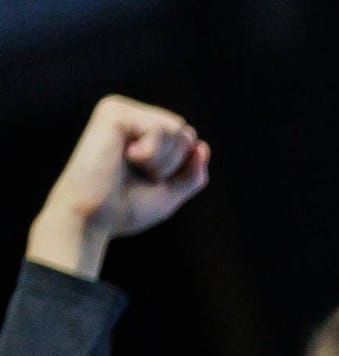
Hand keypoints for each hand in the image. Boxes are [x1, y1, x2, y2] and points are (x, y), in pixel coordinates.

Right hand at [26, 95, 209, 280]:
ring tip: (130, 167)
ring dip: (162, 162)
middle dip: (173, 164)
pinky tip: (125, 158)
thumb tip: (201, 146)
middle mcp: (129, 116)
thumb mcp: (170, 192)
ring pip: (176, 130)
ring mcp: (120, 110)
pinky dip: (151, 154)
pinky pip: (159, 129)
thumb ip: (191, 172)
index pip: (187, 141)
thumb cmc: (124, 208)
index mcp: (140, 132)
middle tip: (138, 175)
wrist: (92, 217)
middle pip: (185, 133)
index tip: (148, 180)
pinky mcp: (113, 112)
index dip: (179, 168)